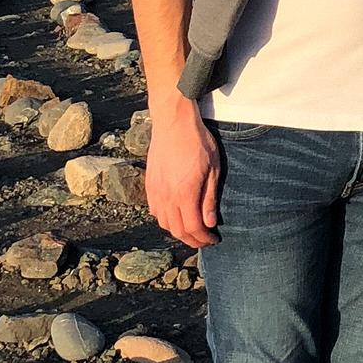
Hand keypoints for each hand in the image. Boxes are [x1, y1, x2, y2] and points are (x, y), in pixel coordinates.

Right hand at [145, 93, 220, 248]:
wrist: (173, 122)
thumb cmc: (197, 142)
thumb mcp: (213, 169)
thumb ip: (209, 198)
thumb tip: (210, 223)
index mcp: (184, 193)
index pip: (192, 228)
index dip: (203, 239)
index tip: (213, 240)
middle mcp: (166, 196)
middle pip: (177, 230)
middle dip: (192, 240)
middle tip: (204, 240)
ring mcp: (155, 191)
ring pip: (164, 223)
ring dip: (178, 231)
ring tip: (192, 230)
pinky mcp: (149, 184)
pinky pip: (155, 211)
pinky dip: (165, 219)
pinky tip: (175, 216)